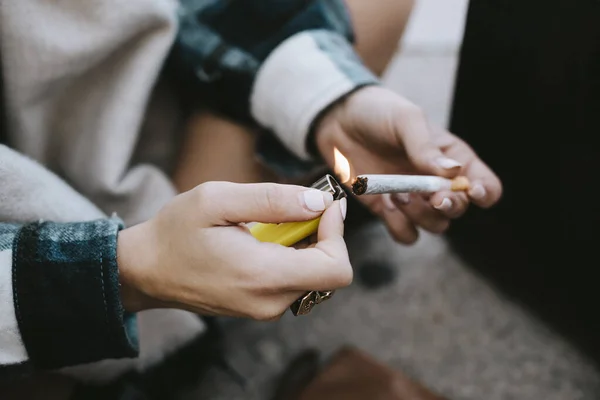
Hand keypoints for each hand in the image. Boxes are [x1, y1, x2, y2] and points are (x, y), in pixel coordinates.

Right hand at [117, 182, 350, 319]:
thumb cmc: (176, 232)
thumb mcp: (217, 200)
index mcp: (263, 276)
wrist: (146, 270)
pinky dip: (293, 257)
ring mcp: (264, 309)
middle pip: (328, 272)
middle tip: (298, 206)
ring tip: (274, 222)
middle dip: (323, 234)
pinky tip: (266, 239)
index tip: (324, 205)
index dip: (338, 233)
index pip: (336, 268)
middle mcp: (269, 302)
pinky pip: (294, 282)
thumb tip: (318, 203)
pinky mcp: (259, 307)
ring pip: (314, 277)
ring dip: (307, 244)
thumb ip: (272, 200)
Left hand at [315, 86, 501, 243]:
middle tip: (432, 197)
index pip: (485, 185)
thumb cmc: (378, 112)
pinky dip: (399, 226)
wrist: (338, 120)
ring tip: (398, 194)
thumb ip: (426, 147)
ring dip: (420, 216)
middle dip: (448, 206)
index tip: (469, 190)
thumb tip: (454, 172)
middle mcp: (437, 183)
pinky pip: (406, 234)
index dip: (484, 193)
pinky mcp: (389, 211)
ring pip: (435, 226)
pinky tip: (386, 205)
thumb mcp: (406, 119)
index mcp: (452, 158)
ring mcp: (414, 199)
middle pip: (458, 210)